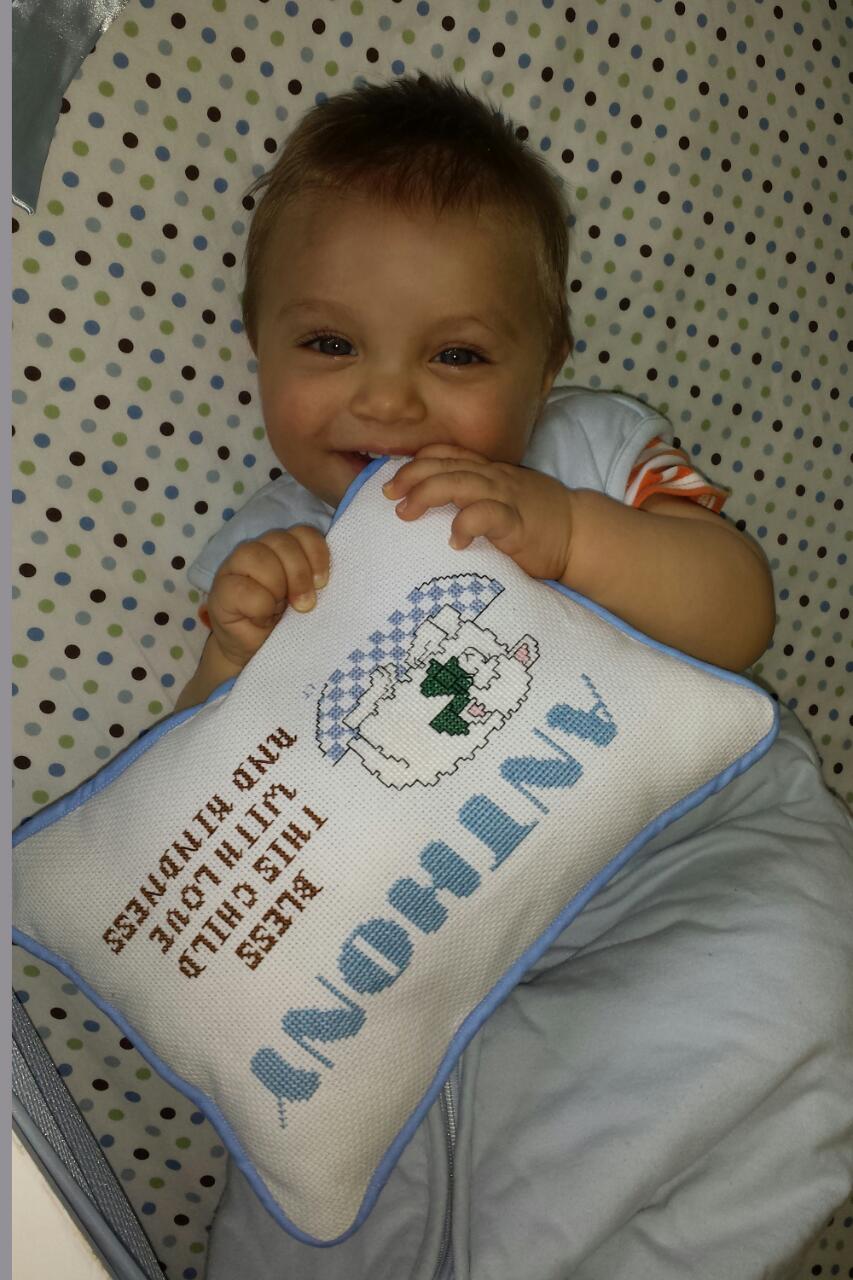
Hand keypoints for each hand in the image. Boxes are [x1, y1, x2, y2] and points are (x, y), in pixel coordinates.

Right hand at [205, 526, 329, 668]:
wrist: (254, 653)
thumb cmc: (283, 625)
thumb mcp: (305, 600)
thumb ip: (314, 581)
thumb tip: (326, 579)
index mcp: (282, 550)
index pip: (302, 532)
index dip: (316, 554)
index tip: (322, 583)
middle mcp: (258, 551)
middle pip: (282, 541)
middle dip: (299, 574)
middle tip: (304, 605)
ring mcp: (235, 567)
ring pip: (259, 556)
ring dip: (277, 587)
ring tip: (278, 610)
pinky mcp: (221, 590)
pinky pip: (244, 588)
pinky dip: (259, 607)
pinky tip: (260, 619)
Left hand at [382, 444, 574, 582]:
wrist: (580, 533)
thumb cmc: (537, 522)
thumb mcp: (502, 500)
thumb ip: (473, 499)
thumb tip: (433, 509)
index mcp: (489, 472)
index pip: (449, 454)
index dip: (417, 461)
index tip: (392, 479)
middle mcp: (494, 478)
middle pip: (446, 465)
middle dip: (412, 476)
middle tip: (388, 495)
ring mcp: (506, 497)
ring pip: (460, 483)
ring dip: (428, 493)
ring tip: (406, 512)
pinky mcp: (518, 523)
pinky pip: (487, 515)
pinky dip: (466, 524)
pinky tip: (454, 540)